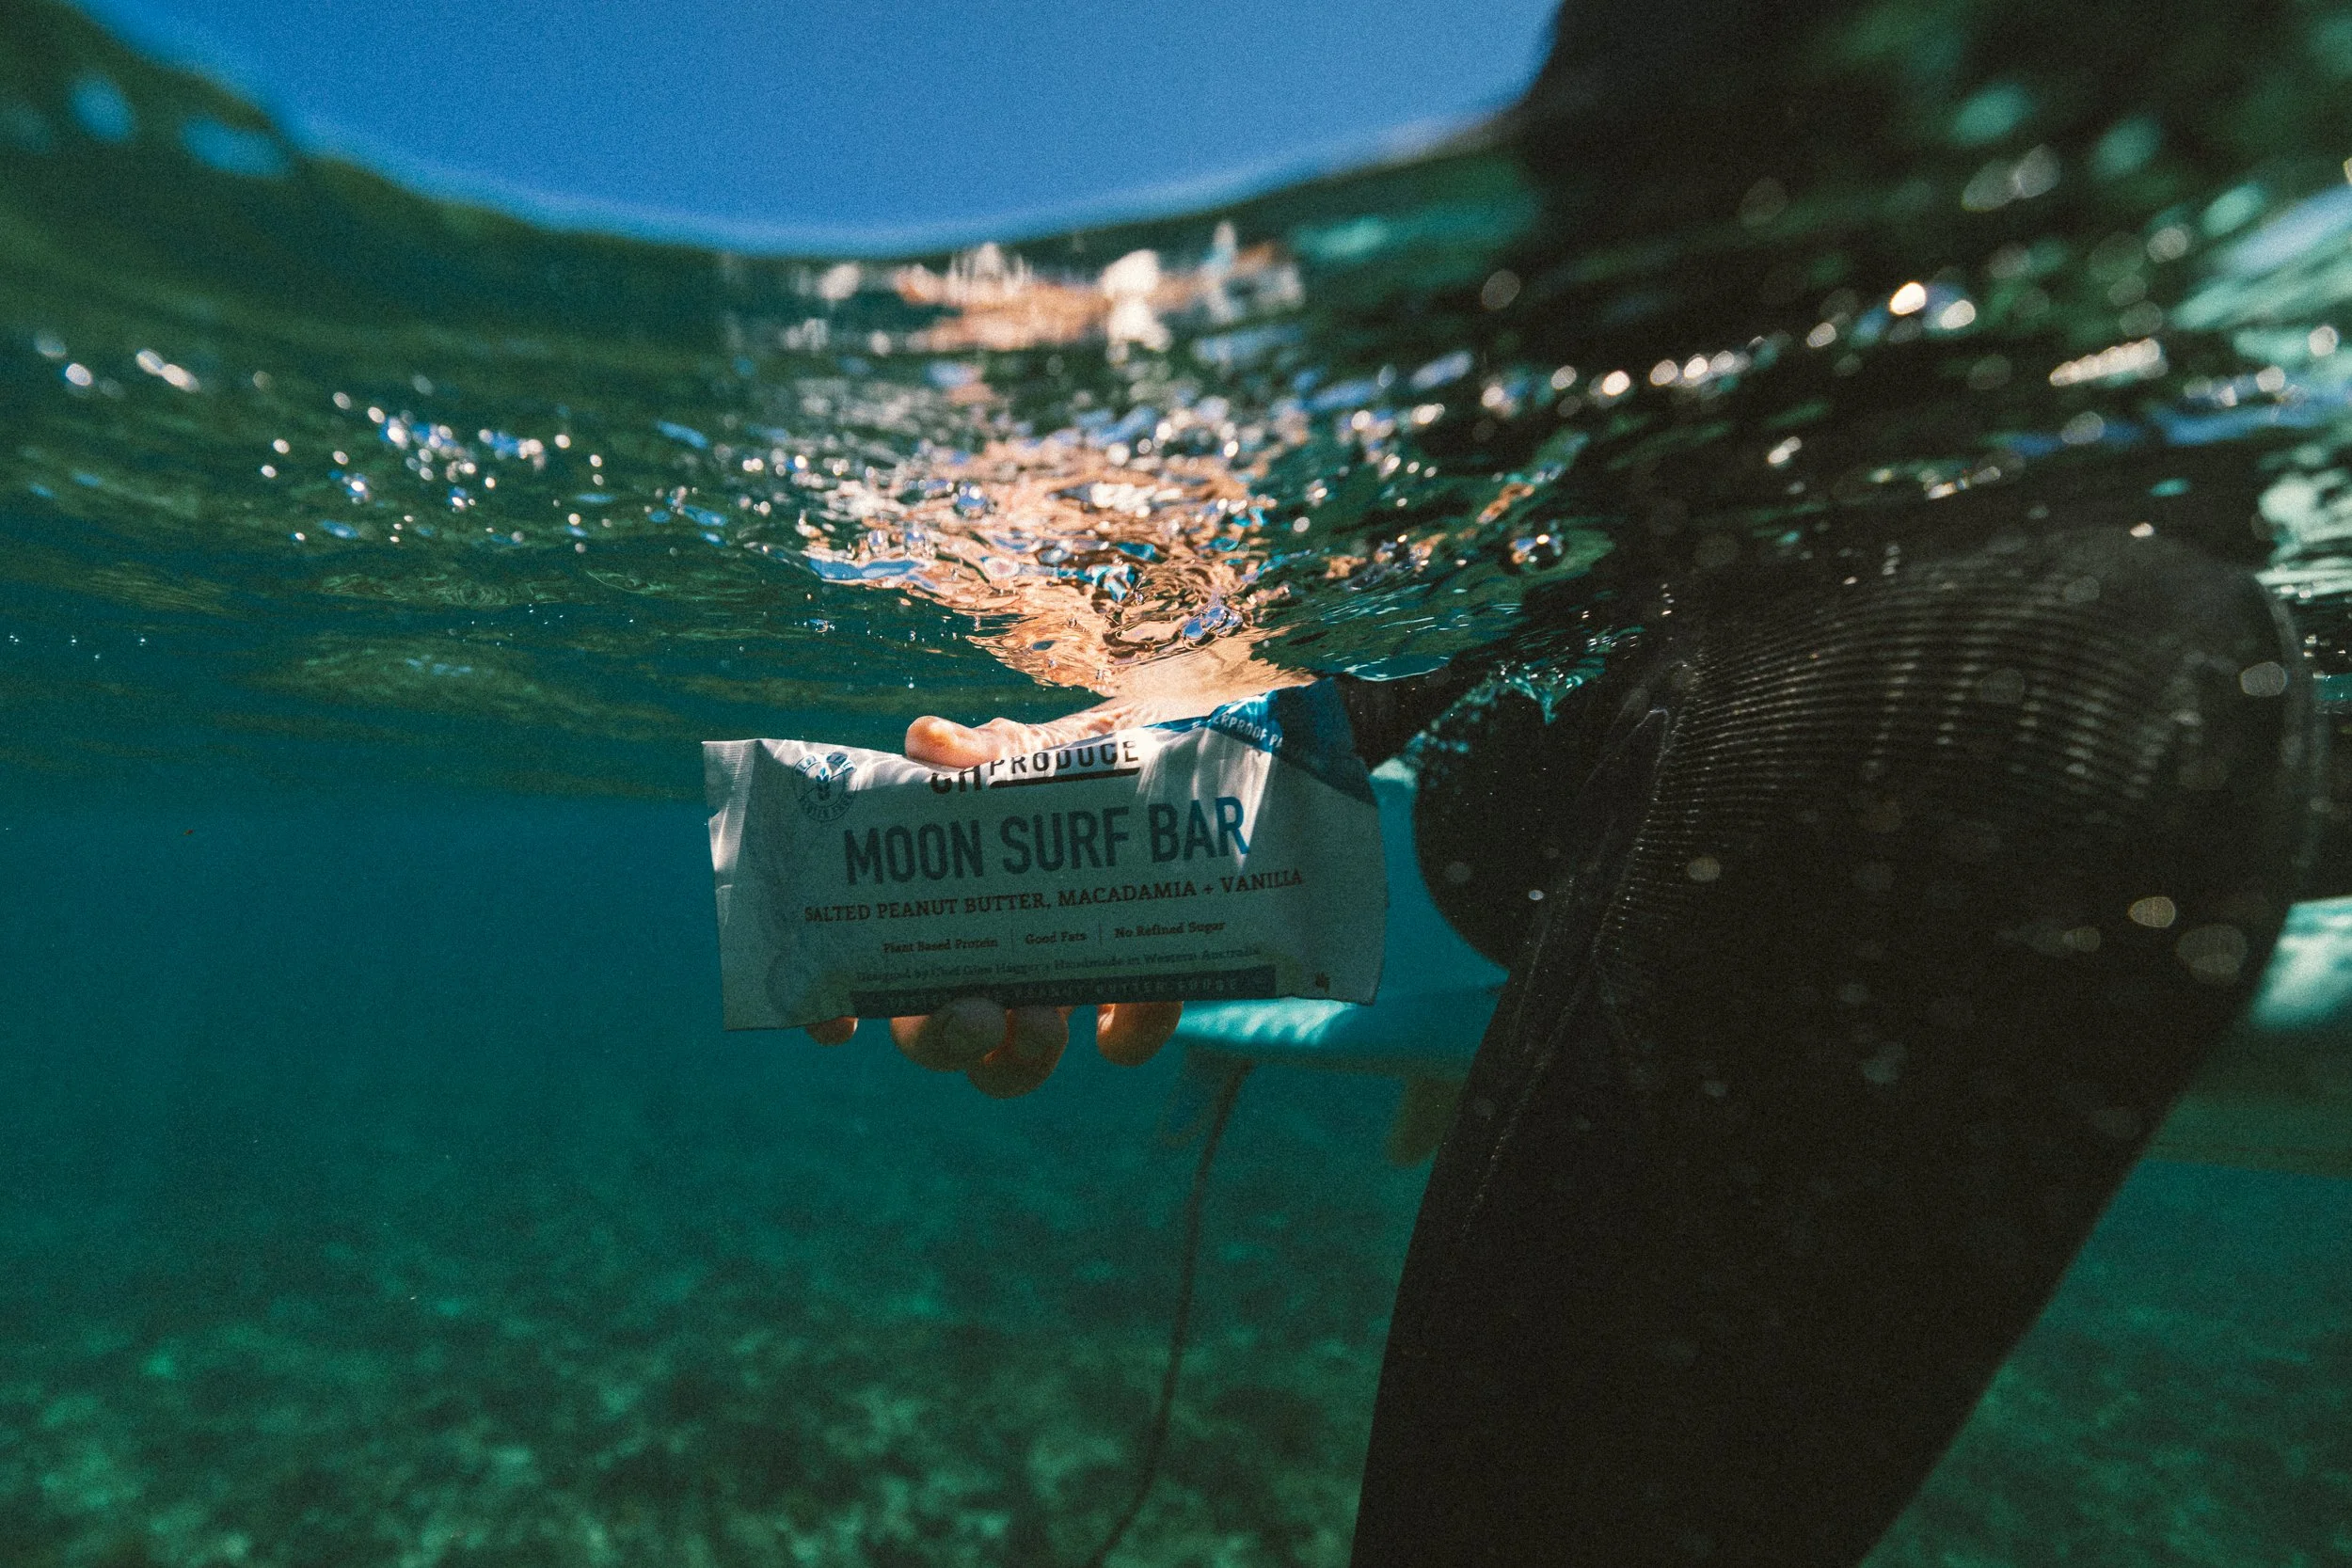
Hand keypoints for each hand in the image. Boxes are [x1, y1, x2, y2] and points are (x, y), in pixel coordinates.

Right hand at [800, 702, 1185, 1096]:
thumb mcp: (1024, 752)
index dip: (834, 1008)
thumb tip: (928, 741)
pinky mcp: (1132, 989)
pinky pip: (1123, 1038)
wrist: (1168, 765)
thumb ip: (981, 753)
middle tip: (976, 1018)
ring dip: (1021, 1059)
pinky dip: (1128, 1034)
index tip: (832, 1024)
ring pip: (1015, 1064)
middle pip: (934, 1038)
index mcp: (943, 910)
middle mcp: (988, 963)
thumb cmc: (1069, 764)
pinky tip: (1131, 1003)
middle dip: (942, 1043)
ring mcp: (1055, 985)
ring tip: (1045, 1023)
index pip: (868, 972)